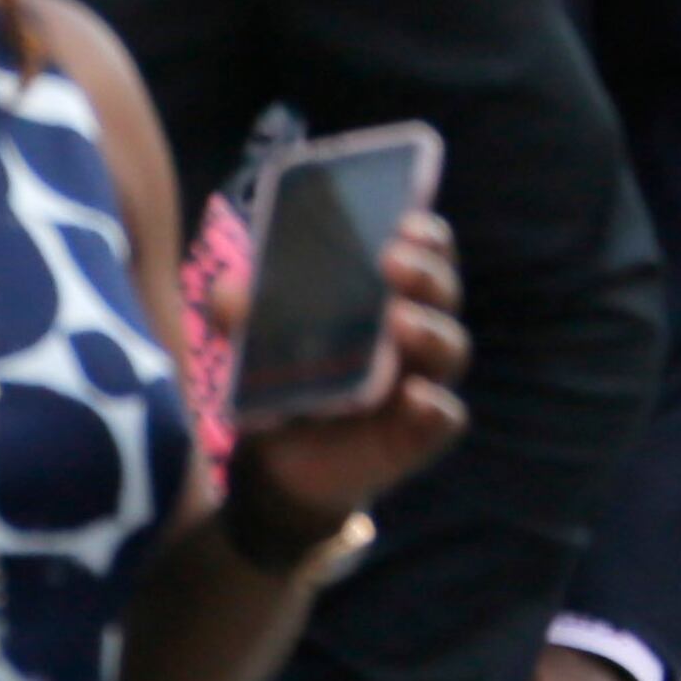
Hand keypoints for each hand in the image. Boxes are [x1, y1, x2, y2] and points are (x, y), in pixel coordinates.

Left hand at [217, 215, 469, 529]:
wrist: (282, 460)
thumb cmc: (285, 376)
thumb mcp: (256, 338)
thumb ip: (244, 312)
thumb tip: (230, 294)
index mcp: (388, 294)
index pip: (425, 252)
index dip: (425, 234)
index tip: (406, 221)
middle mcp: (416, 331)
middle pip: (443, 292)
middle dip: (426, 272)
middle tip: (393, 263)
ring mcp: (422, 381)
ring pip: (450, 348)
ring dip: (430, 330)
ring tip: (400, 322)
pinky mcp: (419, 432)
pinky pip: (444, 418)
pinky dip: (435, 407)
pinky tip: (415, 397)